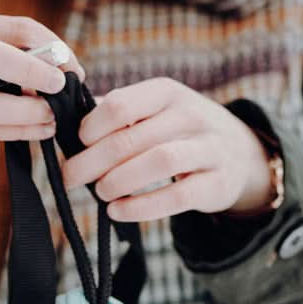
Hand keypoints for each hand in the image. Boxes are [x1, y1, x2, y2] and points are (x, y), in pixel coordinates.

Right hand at [0, 15, 83, 173]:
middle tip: (61, 86)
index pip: (12, 27)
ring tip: (54, 117)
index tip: (74, 67)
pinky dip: (17, 131)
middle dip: (30, 68)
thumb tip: (64, 69)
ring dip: (27, 110)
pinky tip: (41, 132)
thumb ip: (8, 59)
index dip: (50, 45)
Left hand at [62, 78, 273, 221]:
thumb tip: (64, 122)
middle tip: (70, 177)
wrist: (239, 151)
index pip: (119, 106)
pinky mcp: (218, 183)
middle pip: (131, 138)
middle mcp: (190, 114)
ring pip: (158, 162)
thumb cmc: (175, 130)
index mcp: (165, 92)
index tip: (76, 145)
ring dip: (118, 181)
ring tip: (99, 192)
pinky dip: (141, 207)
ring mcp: (209, 148)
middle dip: (92, 162)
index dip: (90, 128)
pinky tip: (117, 211)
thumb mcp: (151, 110)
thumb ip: (113, 113)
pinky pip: (177, 196)